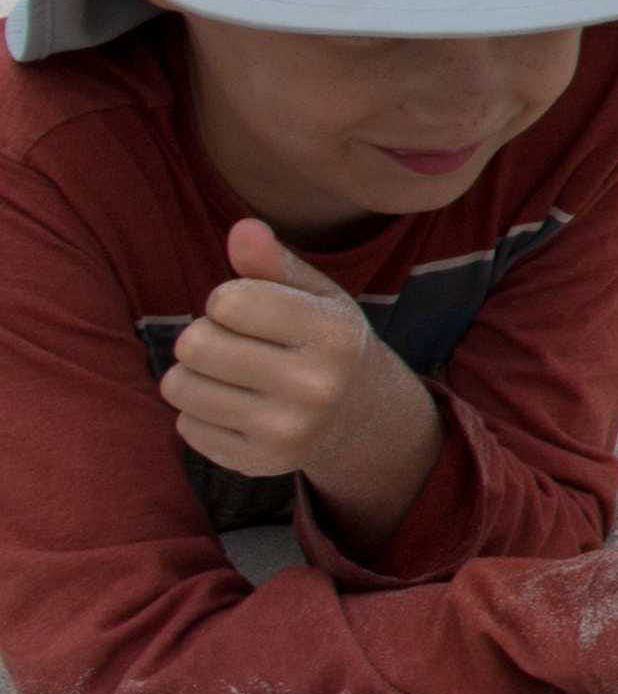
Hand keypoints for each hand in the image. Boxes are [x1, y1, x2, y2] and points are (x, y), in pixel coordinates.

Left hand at [165, 218, 416, 487]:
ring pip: (180, 387)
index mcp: (333, 334)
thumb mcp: (314, 295)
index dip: (225, 299)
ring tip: (224, 375)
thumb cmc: (322, 340)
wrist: (361, 417)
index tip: (247, 311)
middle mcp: (316, 386)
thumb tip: (243, 229)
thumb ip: (274, 263)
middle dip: (201, 337)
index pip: (228, 301)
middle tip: (229, 344)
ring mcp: (287, 430)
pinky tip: (233, 408)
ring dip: (191, 375)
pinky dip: (199, 413)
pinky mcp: (259, 463)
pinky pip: (186, 426)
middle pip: (196, 344)